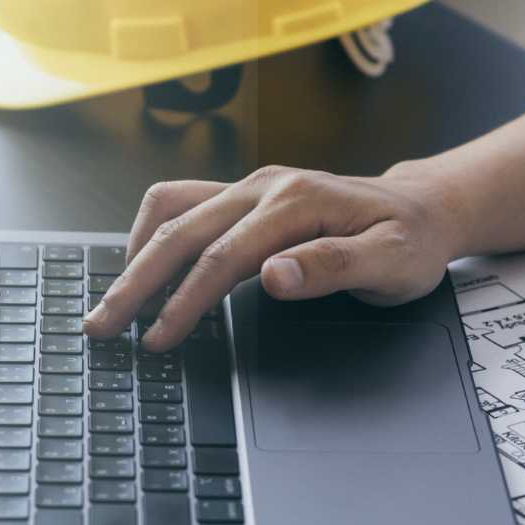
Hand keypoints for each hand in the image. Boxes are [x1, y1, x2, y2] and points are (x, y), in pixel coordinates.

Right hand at [83, 165, 464, 351]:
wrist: (422, 209)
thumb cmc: (410, 241)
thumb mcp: (392, 263)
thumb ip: (333, 267)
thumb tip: (275, 275)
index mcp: (297, 202)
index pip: (223, 256)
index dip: (185, 301)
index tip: (158, 338)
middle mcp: (265, 185)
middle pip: (181, 232)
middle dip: (135, 281)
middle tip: (102, 326)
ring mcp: (251, 186)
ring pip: (171, 210)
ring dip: (134, 254)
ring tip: (113, 301)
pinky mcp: (245, 194)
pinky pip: (183, 204)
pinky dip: (153, 235)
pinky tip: (142, 268)